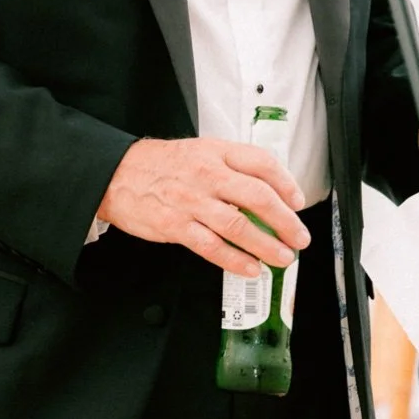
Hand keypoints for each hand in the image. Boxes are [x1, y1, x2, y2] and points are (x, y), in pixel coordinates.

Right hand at [97, 137, 308, 276]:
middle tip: (300, 237)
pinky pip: (211, 246)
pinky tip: (251, 268)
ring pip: (237, 225)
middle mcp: (208, 175)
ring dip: (265, 245)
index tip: (298, 202)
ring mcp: (191, 201)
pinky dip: (235, 260)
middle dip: (285, 221)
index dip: (287, 184)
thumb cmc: (165, 165)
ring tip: (283, 257)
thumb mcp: (203, 151)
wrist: (118, 174)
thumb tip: (271, 190)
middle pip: (257, 196)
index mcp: (218, 152)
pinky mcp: (175, 226)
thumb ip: (234, 166)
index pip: (262, 164)